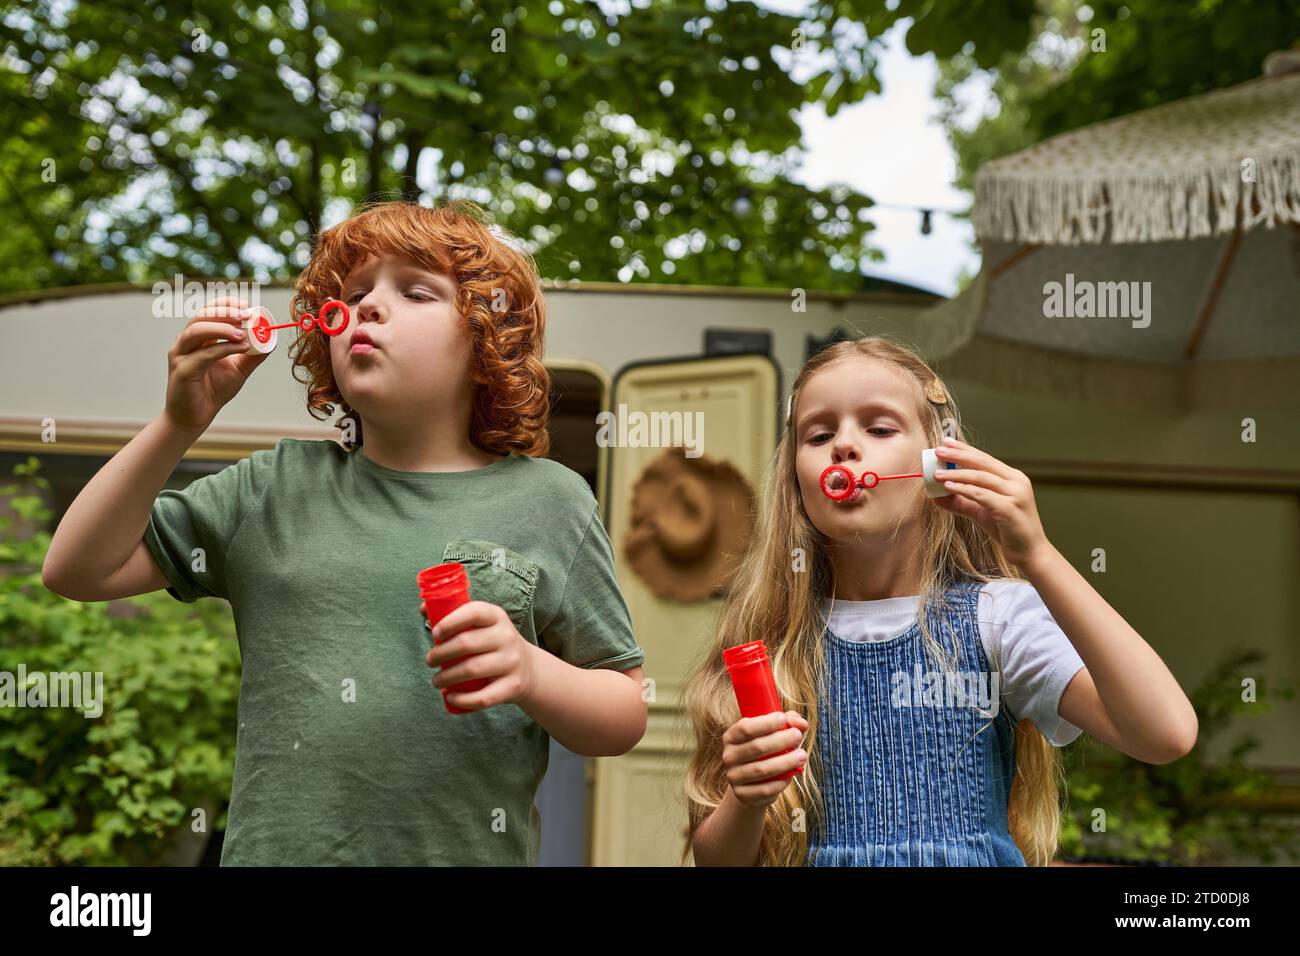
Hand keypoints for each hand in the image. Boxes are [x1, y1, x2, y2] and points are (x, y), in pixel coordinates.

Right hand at [164, 297, 271, 430]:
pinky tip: (240, 347)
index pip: (208, 312)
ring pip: (196, 331)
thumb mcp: (239, 369)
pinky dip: (222, 348)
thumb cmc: (213, 390)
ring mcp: (180, 355)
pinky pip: (202, 355)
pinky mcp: (182, 371)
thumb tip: (271, 339)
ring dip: (221, 328)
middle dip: (224, 312)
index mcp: (197, 338)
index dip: (225, 304)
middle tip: (246, 314)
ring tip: (242, 333)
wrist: (195, 417)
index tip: (246, 305)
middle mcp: (185, 343)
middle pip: (200, 317)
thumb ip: (253, 355)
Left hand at [422, 600, 536, 710]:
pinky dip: (463, 700)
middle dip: (440, 654)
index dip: (451, 621)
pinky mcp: (513, 686)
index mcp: (497, 617)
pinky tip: (450, 697)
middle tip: (429, 661)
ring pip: (472, 670)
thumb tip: (423, 609)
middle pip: (467, 644)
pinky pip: (484, 697)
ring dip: (446, 677)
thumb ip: (455, 616)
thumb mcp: (482, 625)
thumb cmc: (493, 644)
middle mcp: (507, 637)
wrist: (528, 669)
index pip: (474, 612)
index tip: (434, 633)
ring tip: (436, 680)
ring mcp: (512, 662)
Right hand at [722, 710, 808, 808]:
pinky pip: (764, 789)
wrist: (752, 784)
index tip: (783, 719)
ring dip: (785, 762)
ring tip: (802, 756)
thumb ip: (788, 722)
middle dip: (781, 740)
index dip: (765, 723)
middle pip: (756, 747)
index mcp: (731, 737)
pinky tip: (791, 775)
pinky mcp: (742, 794)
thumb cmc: (766, 752)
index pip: (745, 728)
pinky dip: (780, 782)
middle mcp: (728, 756)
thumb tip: (802, 724)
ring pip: (761, 769)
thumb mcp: (773, 733)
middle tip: (798, 736)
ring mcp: (733, 777)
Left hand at [931, 437, 1050, 568]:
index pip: (985, 458)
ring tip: (937, 474)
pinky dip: (964, 489)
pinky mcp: (1010, 508)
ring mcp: (1016, 494)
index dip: (965, 449)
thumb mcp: (981, 512)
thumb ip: (961, 502)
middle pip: (983, 462)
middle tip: (938, 450)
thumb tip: (936, 496)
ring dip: (956, 474)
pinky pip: (982, 495)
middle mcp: (1017, 481)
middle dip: (958, 455)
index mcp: (1013, 478)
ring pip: (981, 477)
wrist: (1029, 552)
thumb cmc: (1007, 530)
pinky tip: (949, 487)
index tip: (946, 442)